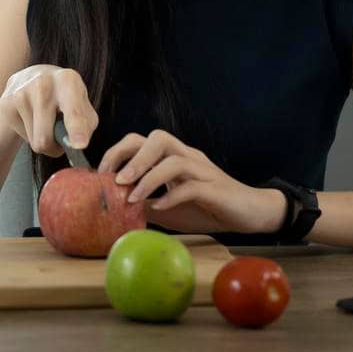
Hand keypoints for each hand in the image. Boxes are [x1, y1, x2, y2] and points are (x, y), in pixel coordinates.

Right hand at [0, 65, 98, 157]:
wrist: (30, 78)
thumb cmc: (65, 97)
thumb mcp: (83, 105)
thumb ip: (86, 125)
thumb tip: (76, 145)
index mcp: (68, 80)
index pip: (73, 111)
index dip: (77, 130)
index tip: (80, 145)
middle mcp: (43, 83)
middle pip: (45, 138)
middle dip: (54, 148)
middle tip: (60, 138)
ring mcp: (21, 92)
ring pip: (35, 142)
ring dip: (44, 141)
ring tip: (45, 122)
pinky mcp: (6, 103)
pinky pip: (23, 136)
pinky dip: (31, 135)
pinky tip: (32, 118)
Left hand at [98, 130, 285, 234]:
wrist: (250, 213)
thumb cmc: (208, 208)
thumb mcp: (170, 209)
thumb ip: (146, 205)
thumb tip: (115, 212)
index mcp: (174, 158)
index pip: (143, 141)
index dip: (119, 151)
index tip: (102, 173)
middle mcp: (188, 157)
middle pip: (158, 138)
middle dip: (132, 155)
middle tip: (114, 179)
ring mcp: (203, 171)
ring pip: (174, 158)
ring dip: (148, 175)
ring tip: (131, 195)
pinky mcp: (215, 189)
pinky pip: (191, 186)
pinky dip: (172, 196)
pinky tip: (160, 208)